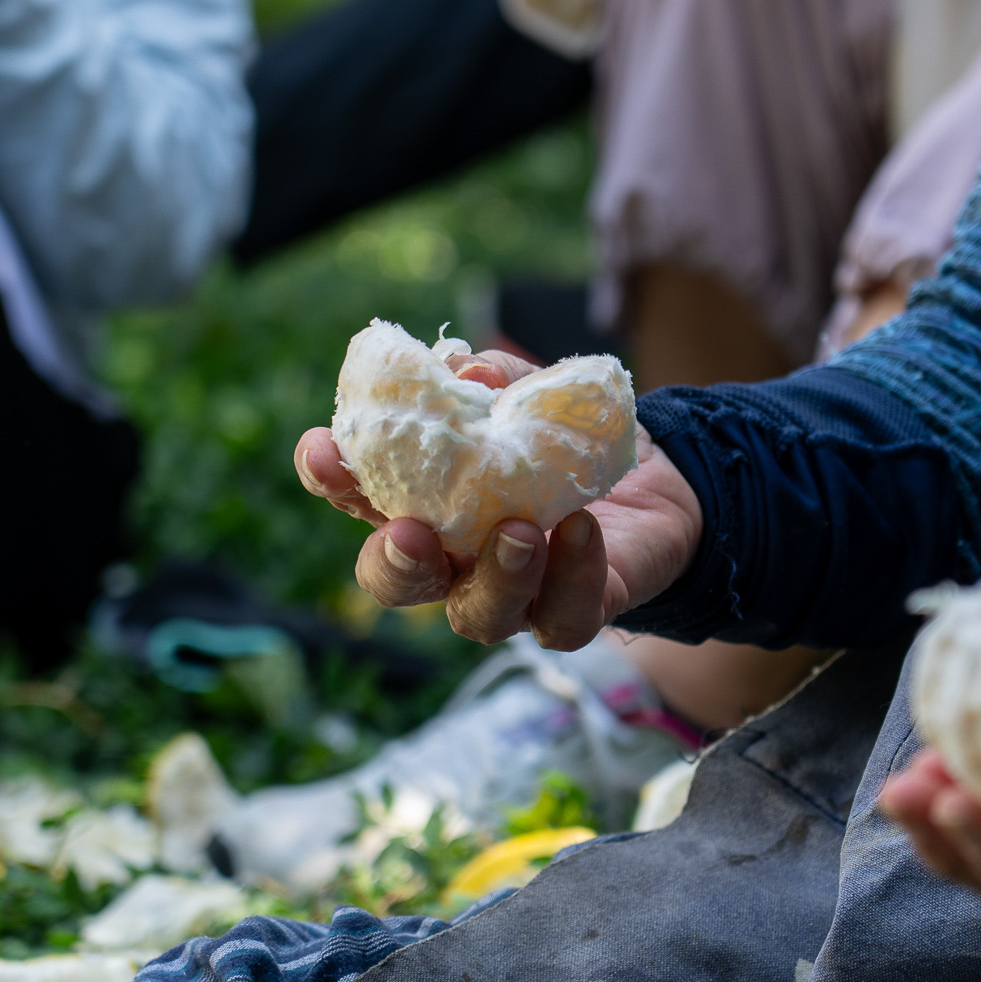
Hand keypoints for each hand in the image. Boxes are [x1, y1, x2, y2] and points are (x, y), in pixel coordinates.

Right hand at [295, 348, 701, 649]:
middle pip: (398, 584)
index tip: (323, 448)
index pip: (360, 497)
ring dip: (493, 575)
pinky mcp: (574, 612)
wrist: (656, 485)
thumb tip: (467, 366)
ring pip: (478, 615)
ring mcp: (512, 596)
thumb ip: (493, 379)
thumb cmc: (567, 444)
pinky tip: (580, 530)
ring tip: (518, 531)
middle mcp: (455, 561)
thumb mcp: (529, 396)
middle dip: (394, 564)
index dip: (332, 479)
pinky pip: (565, 615)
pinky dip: (571, 575)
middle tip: (408, 534)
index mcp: (426, 503)